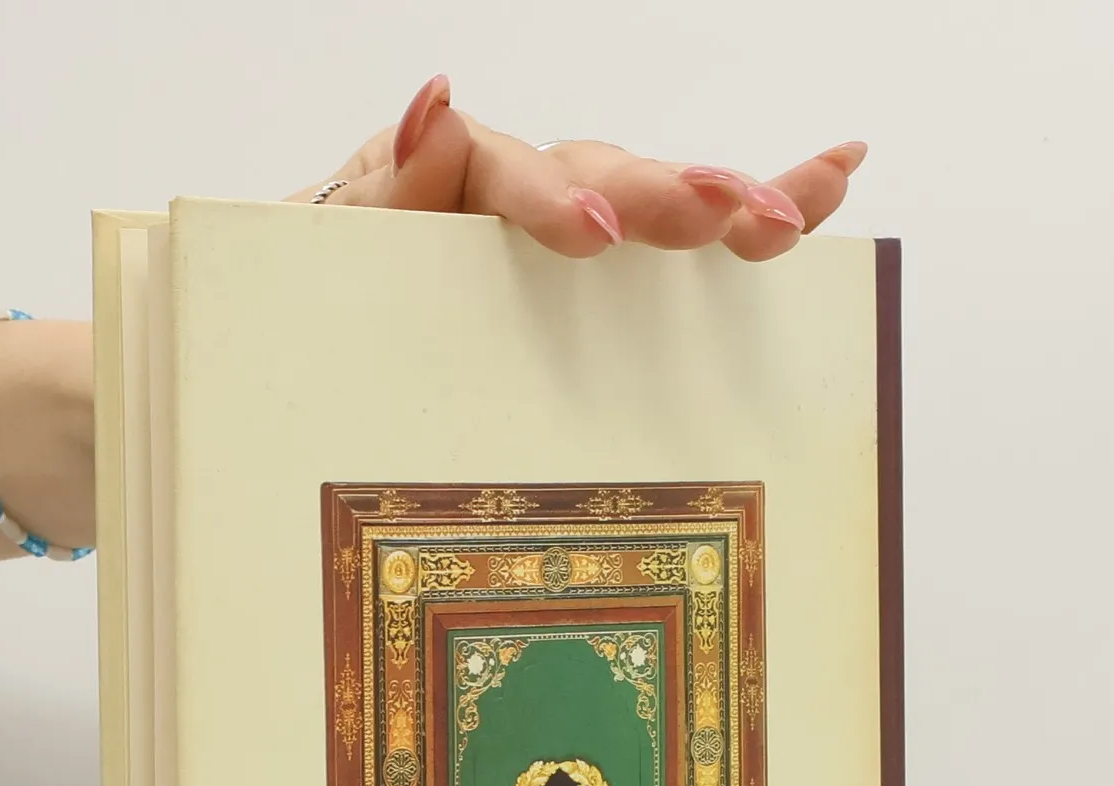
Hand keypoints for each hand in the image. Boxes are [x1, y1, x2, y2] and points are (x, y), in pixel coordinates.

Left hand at [292, 76, 865, 263]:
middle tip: (719, 217)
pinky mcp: (581, 288)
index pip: (496, 171)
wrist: (280, 351)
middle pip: (594, 174)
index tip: (594, 235)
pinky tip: (833, 178)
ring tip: (797, 212)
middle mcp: (502, 197)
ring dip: (726, 203)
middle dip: (661, 194)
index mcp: (427, 182)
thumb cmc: (292, 307)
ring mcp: (548, 237)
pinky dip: (746, 210)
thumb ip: (375, 192)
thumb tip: (438, 105)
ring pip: (643, 202)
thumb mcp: (309, 254)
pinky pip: (663, 252)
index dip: (549, 198)